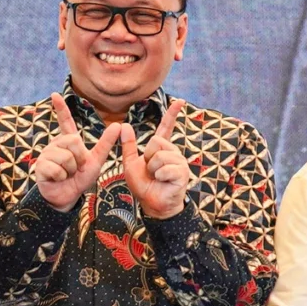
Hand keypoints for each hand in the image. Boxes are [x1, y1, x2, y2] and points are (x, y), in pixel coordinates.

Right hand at [32, 93, 123, 211]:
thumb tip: (119, 125)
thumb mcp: (96, 160)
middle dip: (79, 158)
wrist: (68, 197)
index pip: (65, 122)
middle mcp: (56, 144)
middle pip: (73, 141)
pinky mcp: (40, 166)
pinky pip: (57, 169)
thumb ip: (106, 144)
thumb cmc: (80, 178)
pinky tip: (58, 179)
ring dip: (71, 170)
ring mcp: (46, 154)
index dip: (61, 108)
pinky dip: (61, 177)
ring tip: (66, 174)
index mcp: (68, 141)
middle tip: (75, 168)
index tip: (55, 94)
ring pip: (66, 157)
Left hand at [119, 98, 192, 221]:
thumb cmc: (144, 185)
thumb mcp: (130, 163)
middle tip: (151, 171)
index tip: (180, 101)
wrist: (152, 204)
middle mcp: (173, 152)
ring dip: (152, 170)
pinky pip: (165, 169)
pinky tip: (163, 182)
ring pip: (159, 156)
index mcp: (161, 148)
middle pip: (156, 142)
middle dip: (147, 158)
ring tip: (156, 178)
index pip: (166, 127)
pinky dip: (159, 177)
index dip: (172, 114)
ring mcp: (179, 162)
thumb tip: (124, 125)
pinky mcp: (182, 173)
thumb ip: (128, 145)